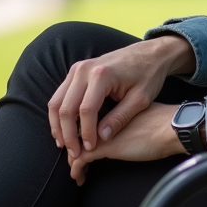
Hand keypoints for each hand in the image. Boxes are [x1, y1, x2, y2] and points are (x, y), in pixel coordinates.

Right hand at [47, 35, 194, 158]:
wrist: (150, 53)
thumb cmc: (148, 75)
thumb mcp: (140, 99)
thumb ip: (120, 118)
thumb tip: (102, 139)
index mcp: (102, 75)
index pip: (86, 110)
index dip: (86, 133)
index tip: (90, 149)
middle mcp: (84, 70)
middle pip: (65, 107)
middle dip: (67, 134)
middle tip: (74, 153)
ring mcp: (78, 68)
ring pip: (56, 101)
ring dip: (58, 125)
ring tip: (65, 145)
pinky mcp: (76, 70)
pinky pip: (60, 95)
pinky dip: (60, 114)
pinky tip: (65, 129)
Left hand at [67, 103, 183, 184]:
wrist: (169, 128)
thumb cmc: (159, 122)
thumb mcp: (136, 116)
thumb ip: (122, 119)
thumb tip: (117, 129)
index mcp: (108, 108)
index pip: (84, 121)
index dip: (79, 135)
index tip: (80, 146)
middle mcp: (100, 118)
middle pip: (77, 134)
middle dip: (73, 149)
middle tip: (74, 163)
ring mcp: (100, 132)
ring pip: (75, 146)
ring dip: (73, 161)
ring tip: (77, 173)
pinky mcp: (104, 147)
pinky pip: (80, 159)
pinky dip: (76, 169)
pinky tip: (79, 178)